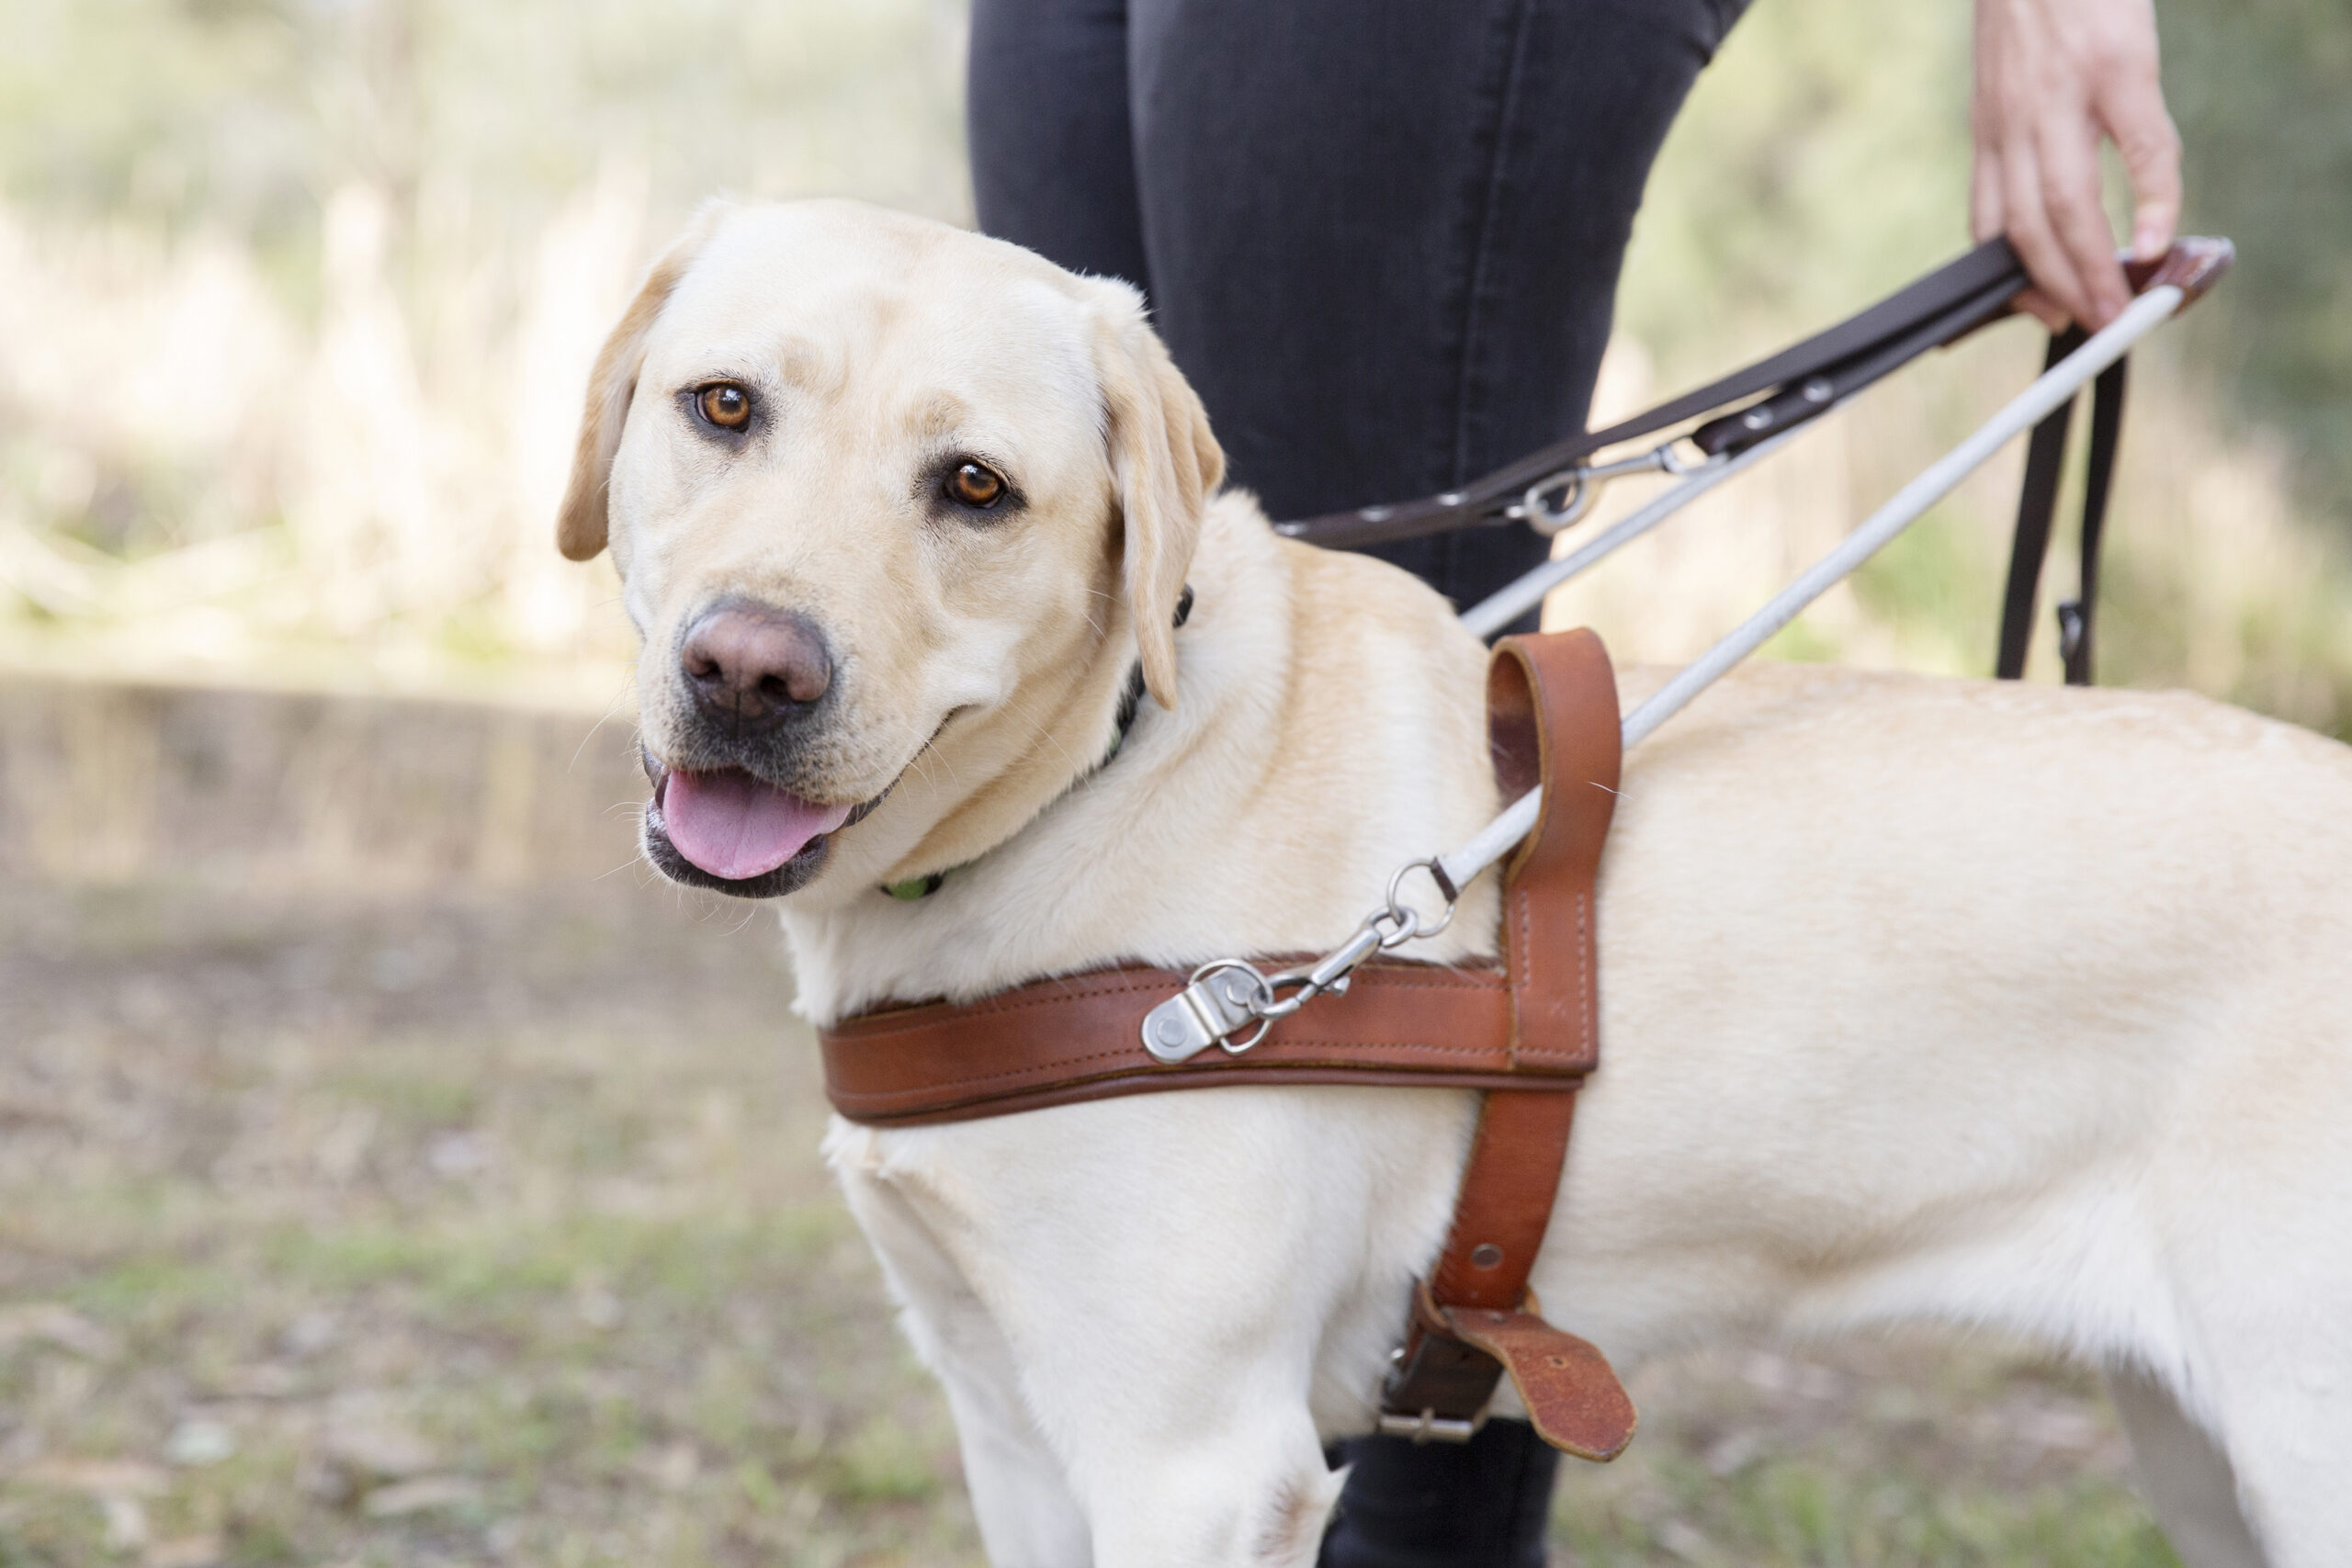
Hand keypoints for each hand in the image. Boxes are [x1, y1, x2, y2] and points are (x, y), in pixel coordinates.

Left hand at [1971, 0, 2181, 330]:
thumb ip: (2018, 140)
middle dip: (2056, 290)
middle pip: (2027, 228)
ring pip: (2068, 204)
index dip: (2010, 282)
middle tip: (2088, 330)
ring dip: (2093, 266)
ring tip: (2118, 308)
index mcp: (1992, 130)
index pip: (1990, 225)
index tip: (2038, 316)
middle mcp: (2018, 121)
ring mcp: (2065, 95)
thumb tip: (2043, 206)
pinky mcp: (2118, 66)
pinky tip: (2155, 240)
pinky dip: (2152, 201)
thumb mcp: (2008, 83)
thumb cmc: (2039, 10)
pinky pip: (2139, 148)